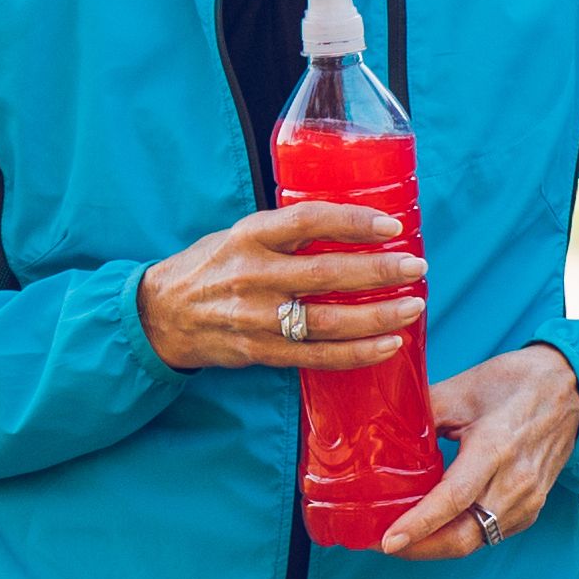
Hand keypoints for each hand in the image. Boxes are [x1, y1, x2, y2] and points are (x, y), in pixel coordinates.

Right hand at [142, 198, 425, 374]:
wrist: (162, 314)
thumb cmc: (212, 266)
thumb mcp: (240, 234)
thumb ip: (287, 232)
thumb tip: (354, 224)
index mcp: (249, 236)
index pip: (308, 221)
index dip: (353, 221)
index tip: (391, 226)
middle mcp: (253, 276)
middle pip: (326, 274)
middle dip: (378, 272)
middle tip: (416, 267)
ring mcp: (256, 318)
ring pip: (327, 321)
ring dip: (377, 316)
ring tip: (413, 307)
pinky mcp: (260, 351)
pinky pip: (317, 356)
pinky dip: (356, 353)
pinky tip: (387, 344)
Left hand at [373, 342, 577, 556]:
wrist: (572, 388)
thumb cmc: (516, 383)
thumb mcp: (464, 388)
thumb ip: (424, 412)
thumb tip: (383, 432)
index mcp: (495, 448)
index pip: (453, 498)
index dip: (419, 524)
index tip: (388, 540)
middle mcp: (515, 482)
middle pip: (463, 535)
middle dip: (419, 548)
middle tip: (381, 543)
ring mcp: (528, 500)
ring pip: (475, 540)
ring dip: (436, 546)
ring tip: (401, 538)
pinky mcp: (532, 509)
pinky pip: (490, 533)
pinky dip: (460, 536)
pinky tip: (435, 528)